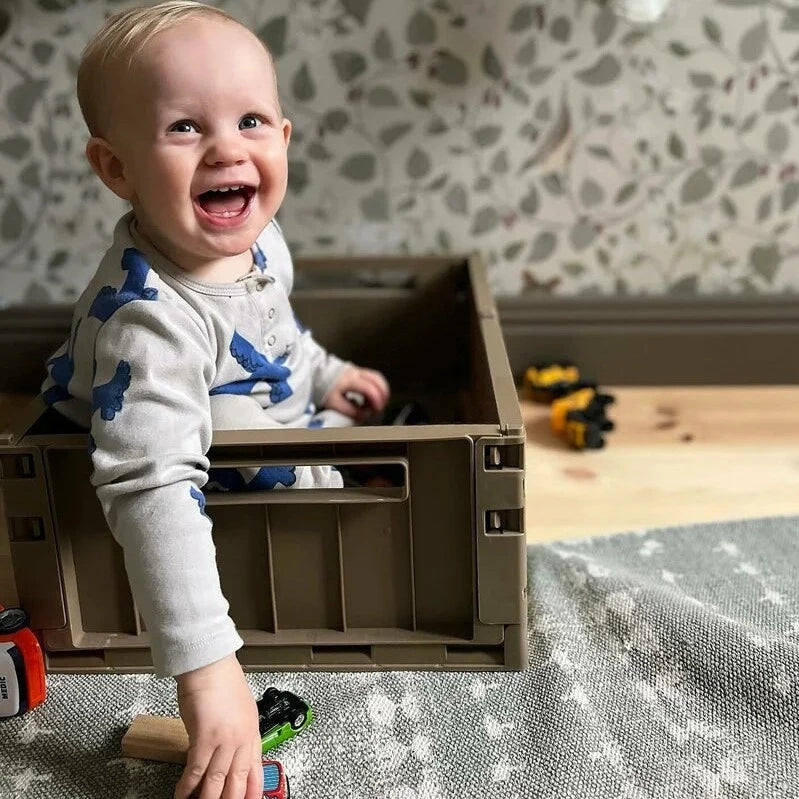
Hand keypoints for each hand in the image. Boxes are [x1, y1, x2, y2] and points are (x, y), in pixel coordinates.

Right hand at [173, 654, 261, 798]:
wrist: (210, 664)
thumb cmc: (221, 680)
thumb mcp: (241, 709)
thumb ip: (238, 733)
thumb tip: (229, 754)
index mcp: (252, 732)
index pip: (256, 770)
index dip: (253, 792)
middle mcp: (241, 739)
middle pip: (238, 781)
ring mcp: (224, 740)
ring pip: (217, 782)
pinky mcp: (204, 738)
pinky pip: (196, 771)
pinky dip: (187, 787)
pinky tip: (182, 795)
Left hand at [322, 366, 389, 420]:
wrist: (316, 375)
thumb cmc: (323, 388)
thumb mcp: (334, 403)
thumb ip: (350, 410)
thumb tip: (364, 415)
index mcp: (349, 380)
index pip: (369, 388)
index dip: (376, 400)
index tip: (377, 410)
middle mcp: (355, 372)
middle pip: (377, 379)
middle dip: (383, 394)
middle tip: (381, 406)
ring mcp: (357, 370)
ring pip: (377, 376)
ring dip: (382, 389)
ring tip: (379, 401)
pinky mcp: (357, 371)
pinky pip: (373, 376)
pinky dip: (377, 386)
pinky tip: (372, 396)